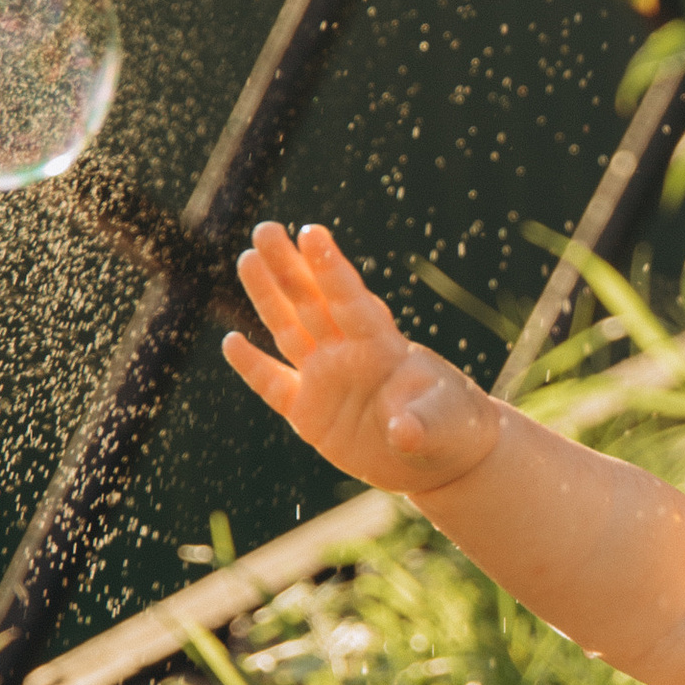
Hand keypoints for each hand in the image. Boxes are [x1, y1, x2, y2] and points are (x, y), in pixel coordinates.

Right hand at [224, 221, 500, 496]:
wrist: (442, 455)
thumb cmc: (453, 425)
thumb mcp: (444, 423)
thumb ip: (421, 423)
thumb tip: (404, 432)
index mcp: (383, 347)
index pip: (350, 301)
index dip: (330, 269)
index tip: (311, 233)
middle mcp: (349, 355)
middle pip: (312, 303)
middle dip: (288, 267)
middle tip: (265, 229)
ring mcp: (327, 381)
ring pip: (289, 331)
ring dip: (267, 297)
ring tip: (247, 258)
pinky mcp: (310, 415)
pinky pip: (274, 386)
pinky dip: (253, 367)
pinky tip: (231, 343)